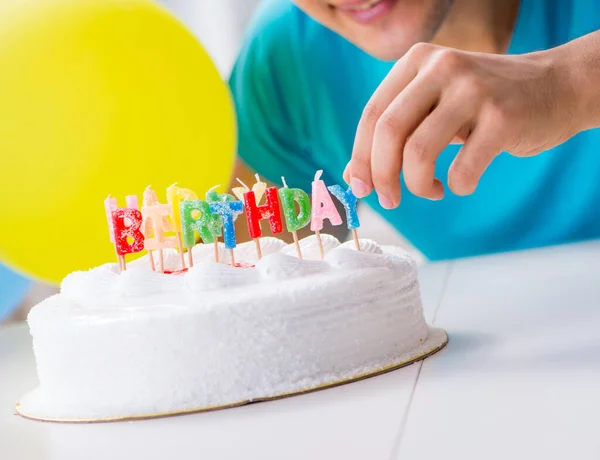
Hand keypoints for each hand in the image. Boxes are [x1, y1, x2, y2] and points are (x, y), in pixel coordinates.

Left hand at [344, 42, 580, 207]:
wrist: (556, 87)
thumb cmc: (483, 105)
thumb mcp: (434, 106)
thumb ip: (395, 134)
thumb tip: (352, 176)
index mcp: (417, 61)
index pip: (372, 115)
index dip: (360, 158)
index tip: (361, 188)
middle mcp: (441, 67)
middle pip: (388, 132)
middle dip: (381, 176)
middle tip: (389, 200)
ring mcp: (473, 89)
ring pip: (419, 153)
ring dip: (418, 186)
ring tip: (432, 190)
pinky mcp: (503, 117)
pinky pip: (462, 170)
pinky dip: (457, 187)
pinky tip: (462, 182)